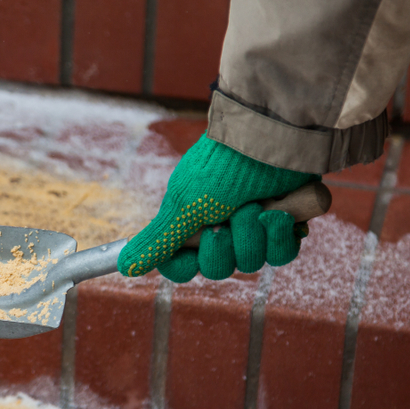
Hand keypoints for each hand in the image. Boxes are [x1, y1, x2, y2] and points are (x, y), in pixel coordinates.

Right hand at [118, 133, 318, 280]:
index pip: (182, 266)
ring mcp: (253, 226)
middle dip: (224, 245)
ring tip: (255, 205)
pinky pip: (282, 253)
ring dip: (252, 234)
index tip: (191, 255)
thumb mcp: (182, 206)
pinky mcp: (285, 223)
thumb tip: (124, 266)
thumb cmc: (220, 168)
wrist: (270, 140)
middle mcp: (220, 226)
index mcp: (190, 223)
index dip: (186, 267)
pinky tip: (279, 213)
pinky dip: (279, 235)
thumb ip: (158, 241)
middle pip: (218, 268)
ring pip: (252, 262)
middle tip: (225, 218)